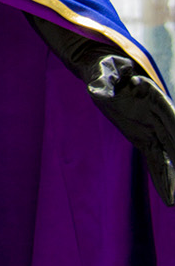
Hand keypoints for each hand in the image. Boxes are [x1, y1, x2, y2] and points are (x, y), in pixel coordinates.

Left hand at [28, 14, 174, 204]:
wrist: (100, 65)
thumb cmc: (103, 64)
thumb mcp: (102, 70)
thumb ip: (103, 80)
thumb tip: (99, 91)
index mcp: (152, 95)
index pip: (169, 116)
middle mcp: (156, 114)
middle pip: (173, 141)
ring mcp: (151, 126)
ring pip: (167, 154)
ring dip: (172, 176)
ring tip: (174, 200)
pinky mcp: (142, 136)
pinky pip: (155, 158)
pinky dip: (162, 175)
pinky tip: (169, 195)